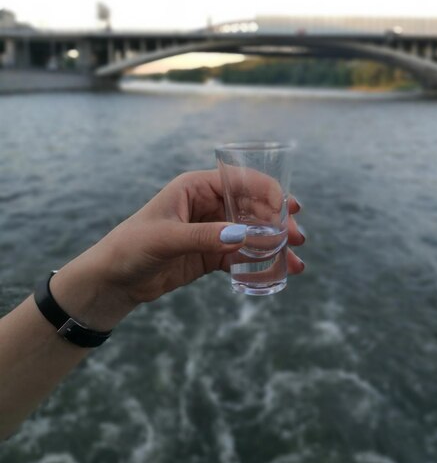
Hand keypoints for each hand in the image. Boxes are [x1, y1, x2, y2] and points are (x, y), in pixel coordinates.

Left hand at [101, 169, 304, 305]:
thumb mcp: (165, 238)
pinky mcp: (210, 254)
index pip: (239, 182)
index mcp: (195, 187)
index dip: (267, 192)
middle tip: (298, 237)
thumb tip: (242, 237)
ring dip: (274, 245)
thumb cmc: (131, 247)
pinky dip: (259, 263)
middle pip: (251, 208)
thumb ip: (203, 237)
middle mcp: (206, 205)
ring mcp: (210, 230)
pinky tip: (278, 272)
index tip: (288, 208)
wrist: (113, 281)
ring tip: (296, 260)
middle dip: (277, 222)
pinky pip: (241, 256)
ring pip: (250, 234)